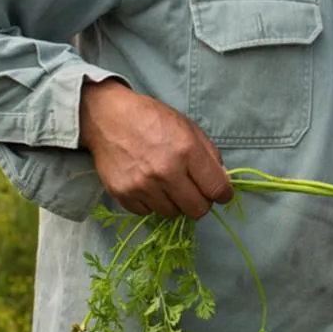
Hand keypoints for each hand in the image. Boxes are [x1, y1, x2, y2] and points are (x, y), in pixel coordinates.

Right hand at [78, 78, 232, 218]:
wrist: (109, 118)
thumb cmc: (152, 119)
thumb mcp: (188, 127)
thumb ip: (209, 155)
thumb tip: (222, 180)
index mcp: (187, 151)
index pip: (216, 188)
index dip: (224, 194)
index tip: (222, 194)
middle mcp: (166, 171)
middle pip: (197, 209)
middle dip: (201, 203)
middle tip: (195, 192)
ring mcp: (143, 186)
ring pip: (172, 214)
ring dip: (175, 203)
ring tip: (168, 185)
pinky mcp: (123, 194)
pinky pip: (147, 213)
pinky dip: (152, 203)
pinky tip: (149, 186)